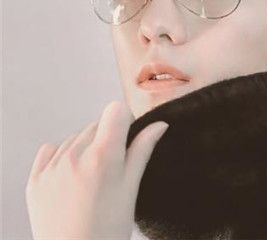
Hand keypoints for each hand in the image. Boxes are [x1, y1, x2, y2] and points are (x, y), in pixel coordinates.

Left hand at [25, 101, 168, 239]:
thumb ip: (143, 150)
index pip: (115, 109)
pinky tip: (71, 178)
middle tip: (110, 168)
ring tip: (90, 178)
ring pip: (75, 137)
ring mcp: (51, 166)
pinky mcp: (35, 178)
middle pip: (96, 124)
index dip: (125, 120)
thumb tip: (160, 124)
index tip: (127, 137)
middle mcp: (74, 155)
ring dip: (85, 147)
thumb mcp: (131, 188)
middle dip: (106, 138)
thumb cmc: (108, 229)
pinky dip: (63, 156)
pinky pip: (51, 150)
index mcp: (102, 156)